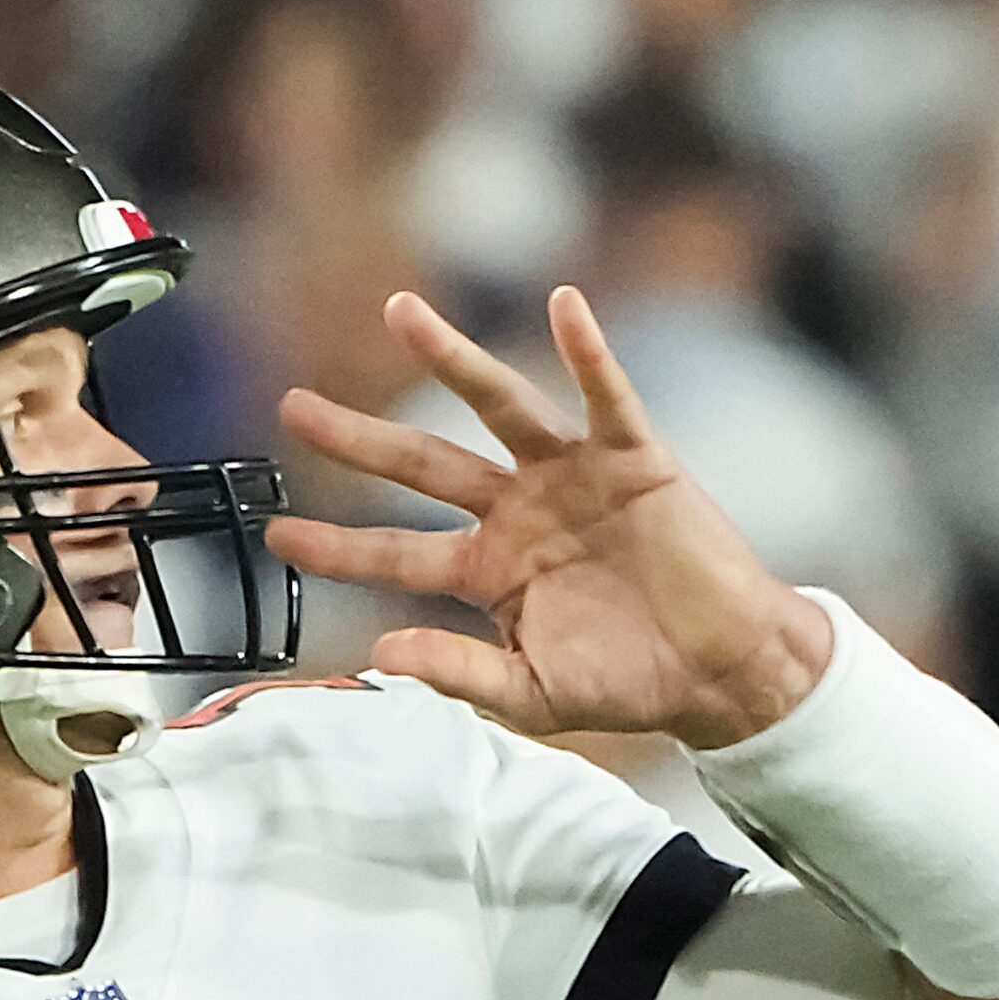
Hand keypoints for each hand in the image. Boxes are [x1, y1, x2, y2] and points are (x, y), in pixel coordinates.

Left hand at [265, 288, 832, 749]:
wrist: (721, 674)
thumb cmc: (629, 682)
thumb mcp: (532, 693)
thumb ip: (459, 671)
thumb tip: (382, 653)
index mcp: (488, 569)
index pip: (394, 553)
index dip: (337, 545)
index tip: (277, 534)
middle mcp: (518, 511)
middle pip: (422, 463)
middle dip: (360, 438)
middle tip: (294, 408)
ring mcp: (571, 478)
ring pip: (499, 406)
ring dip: (451, 358)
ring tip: (402, 313)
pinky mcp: (634, 459)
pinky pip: (607, 397)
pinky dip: (588, 352)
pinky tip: (563, 306)